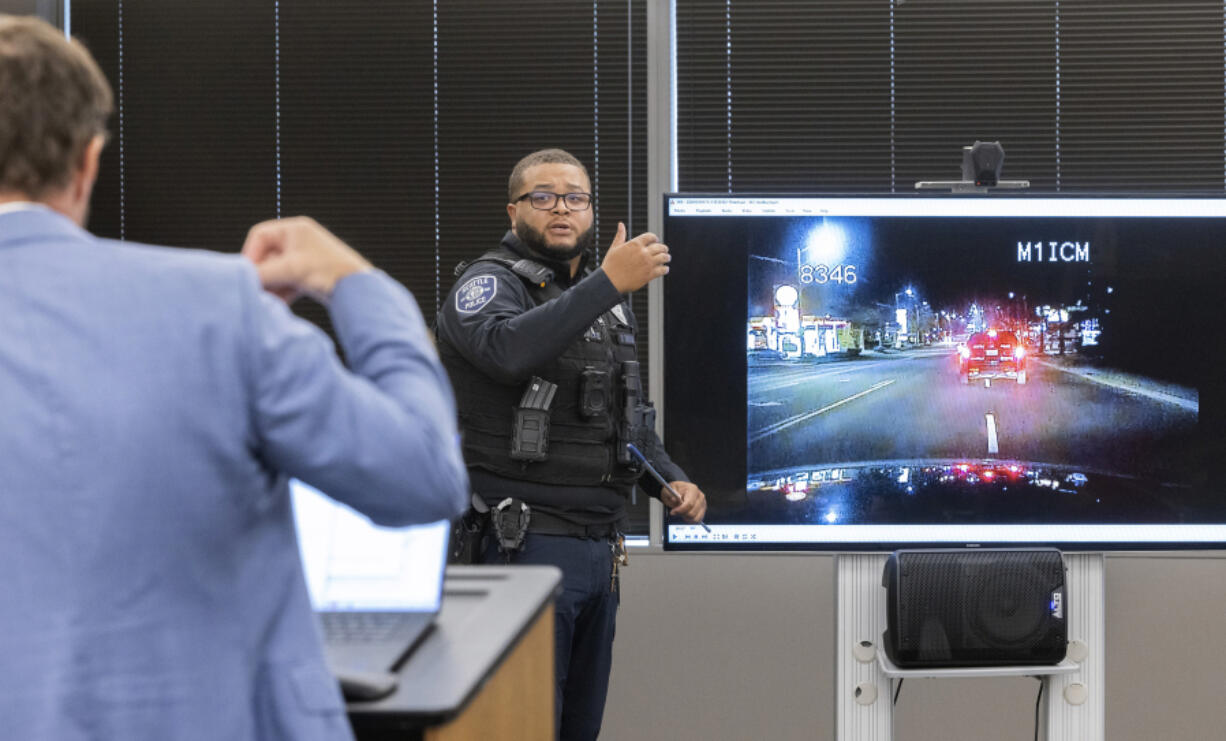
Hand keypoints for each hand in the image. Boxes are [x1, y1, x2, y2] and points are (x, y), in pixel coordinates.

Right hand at [241, 216, 372, 302]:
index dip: (250, 254)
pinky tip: (278, 305)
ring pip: (277, 271)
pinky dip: (282, 292)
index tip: (248, 274)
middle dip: (262, 275)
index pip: (260, 236)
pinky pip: (288, 281)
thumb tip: (241, 278)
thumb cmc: (329, 271)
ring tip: (266, 301)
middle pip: (268, 256)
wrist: (360, 290)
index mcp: (295, 229)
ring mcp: (305, 258)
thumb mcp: (291, 269)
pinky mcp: (310, 275)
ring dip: (271, 286)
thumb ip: (263, 272)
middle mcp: (299, 240)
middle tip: (255, 291)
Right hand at [600, 221, 669, 292]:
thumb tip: (621, 224)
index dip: (655, 238)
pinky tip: (665, 269)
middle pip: (660, 247)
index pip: (651, 237)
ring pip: (663, 258)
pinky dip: (665, 269)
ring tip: (667, 258)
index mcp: (635, 244)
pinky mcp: (649, 274)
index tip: (656, 240)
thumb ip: (620, 235)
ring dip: (667, 257)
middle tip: (665, 250)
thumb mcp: (614, 248)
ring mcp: (647, 263)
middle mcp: (643, 252)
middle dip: (663, 248)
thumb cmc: (610, 265)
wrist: (610, 281)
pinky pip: (662, 270)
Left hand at [666, 481, 706, 523]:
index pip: (689, 504)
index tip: (672, 512)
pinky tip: (684, 515)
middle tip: (675, 512)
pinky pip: (698, 520)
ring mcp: (703, 504)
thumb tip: (674, 499)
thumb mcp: (668, 490)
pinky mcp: (703, 510)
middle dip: (682, 514)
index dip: (680, 510)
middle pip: (692, 512)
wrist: (678, 491)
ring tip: (680, 512)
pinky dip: (690, 520)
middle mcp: (700, 496)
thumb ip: (671, 495)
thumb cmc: (674, 491)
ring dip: (686, 517)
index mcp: (693, 489)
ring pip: (695, 518)